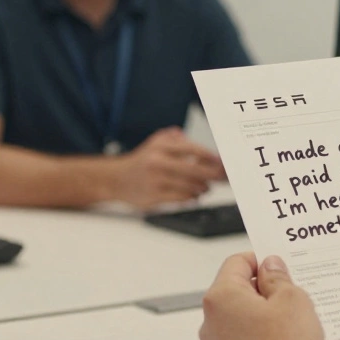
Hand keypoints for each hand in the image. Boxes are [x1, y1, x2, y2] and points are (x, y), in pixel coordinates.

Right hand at [111, 127, 225, 208]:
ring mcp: (155, 181)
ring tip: (206, 186)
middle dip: (213, 174)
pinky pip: (182, 199)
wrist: (116, 179)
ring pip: (191, 186)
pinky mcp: (154, 198)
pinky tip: (195, 195)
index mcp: (160, 147)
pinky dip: (193, 197)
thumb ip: (178, 140)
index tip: (222, 162)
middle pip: (195, 170)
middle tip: (223, 177)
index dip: (210, 156)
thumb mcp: (156, 142)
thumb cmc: (143, 161)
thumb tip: (203, 148)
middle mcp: (157, 162)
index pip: (191, 149)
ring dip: (204, 188)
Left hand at [200, 253, 325, 339]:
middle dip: (267, 289)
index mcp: (221, 297)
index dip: (262, 260)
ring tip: (295, 322)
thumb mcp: (293, 300)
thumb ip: (278, 277)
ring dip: (267, 314)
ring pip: (243, 316)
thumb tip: (270, 267)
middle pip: (238, 290)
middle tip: (295, 294)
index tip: (282, 267)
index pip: (237, 262)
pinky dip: (265, 336)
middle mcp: (211, 321)